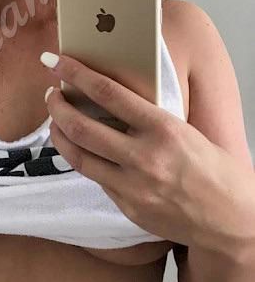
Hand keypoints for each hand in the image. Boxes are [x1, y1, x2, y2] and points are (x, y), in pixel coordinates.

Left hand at [42, 52, 253, 251]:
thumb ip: (145, 116)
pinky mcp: (128, 207)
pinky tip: (80, 148)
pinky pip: (95, 178)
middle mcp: (144, 157)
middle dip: (56, 106)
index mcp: (162, 128)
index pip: (107, 93)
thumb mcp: (182, 129)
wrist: (231, 219)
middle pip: (81, 126)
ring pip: (77, 156)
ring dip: (58, 134)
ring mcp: (133, 186)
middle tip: (50, 94)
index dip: (75, 73)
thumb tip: (105, 97)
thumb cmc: (211, 167)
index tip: (56, 62)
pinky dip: (83, 158)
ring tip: (55, 120)